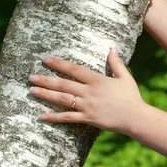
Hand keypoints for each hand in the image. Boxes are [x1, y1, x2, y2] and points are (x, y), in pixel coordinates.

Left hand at [29, 49, 146, 134]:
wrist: (135, 118)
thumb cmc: (131, 97)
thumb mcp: (125, 77)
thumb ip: (115, 63)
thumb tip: (112, 48)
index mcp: (97, 80)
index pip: (74, 70)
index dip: (59, 64)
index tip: (46, 60)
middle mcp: (89, 92)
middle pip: (63, 84)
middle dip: (46, 80)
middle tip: (30, 77)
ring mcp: (87, 106)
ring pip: (62, 99)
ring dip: (46, 95)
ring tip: (32, 91)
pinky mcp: (88, 119)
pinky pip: (68, 118)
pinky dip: (54, 117)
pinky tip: (41, 116)